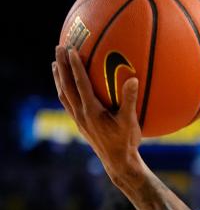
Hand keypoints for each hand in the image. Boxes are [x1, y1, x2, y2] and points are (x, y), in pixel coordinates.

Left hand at [52, 46, 144, 180]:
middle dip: (61, 66)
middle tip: (59, 47)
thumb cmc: (127, 142)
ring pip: (63, 94)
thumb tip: (133, 79)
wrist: (117, 163)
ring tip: (56, 64)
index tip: (71, 49)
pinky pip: (67, 102)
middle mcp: (80, 114)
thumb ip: (130, 100)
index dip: (74, 66)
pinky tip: (67, 85)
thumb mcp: (131, 121)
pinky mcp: (80, 124)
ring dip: (58, 77)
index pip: (80, 84)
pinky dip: (64, 90)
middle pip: (66, 86)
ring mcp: (78, 119)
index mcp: (91, 111)